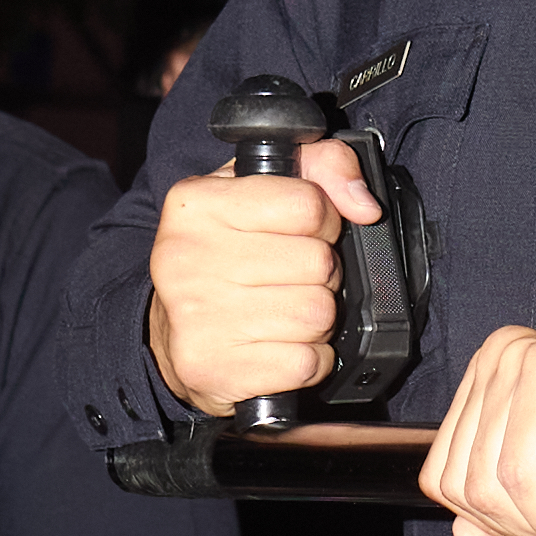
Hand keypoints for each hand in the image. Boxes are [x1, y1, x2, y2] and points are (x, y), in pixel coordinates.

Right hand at [152, 139, 381, 413]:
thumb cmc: (223, 256)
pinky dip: (307, 359)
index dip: (323, 220)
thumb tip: (365, 206)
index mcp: (196, 203)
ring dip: (315, 318)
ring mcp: (197, 317)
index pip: (307, 205)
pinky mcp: (214, 369)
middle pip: (318, 262)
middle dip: (321, 273)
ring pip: (317, 314)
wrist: (170, 338)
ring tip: (284, 312)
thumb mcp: (261, 189)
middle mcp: (186, 257)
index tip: (304, 232)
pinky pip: (306, 362)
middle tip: (291, 278)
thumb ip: (324, 166)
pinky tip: (278, 346)